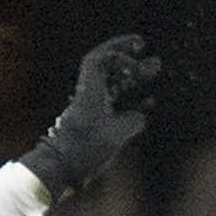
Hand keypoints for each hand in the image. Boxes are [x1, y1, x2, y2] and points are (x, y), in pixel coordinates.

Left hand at [20, 33, 161, 199]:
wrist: (61, 170)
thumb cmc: (84, 150)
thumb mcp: (114, 135)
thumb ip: (132, 121)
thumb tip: (141, 114)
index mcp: (90, 93)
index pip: (100, 60)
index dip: (118, 47)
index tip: (138, 45)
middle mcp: (91, 97)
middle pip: (110, 72)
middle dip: (132, 63)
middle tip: (153, 60)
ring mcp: (93, 111)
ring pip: (115, 88)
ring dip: (134, 80)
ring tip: (154, 73)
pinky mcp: (96, 126)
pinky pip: (117, 107)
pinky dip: (132, 102)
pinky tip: (148, 103)